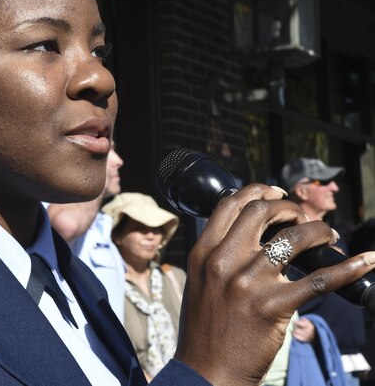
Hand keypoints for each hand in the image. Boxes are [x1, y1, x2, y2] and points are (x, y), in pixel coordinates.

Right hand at [173, 184, 374, 385]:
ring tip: (329, 238)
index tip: (276, 192)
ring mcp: (249, 282)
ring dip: (318, 231)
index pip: (231, 204)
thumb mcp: (200, 280)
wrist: (206, 370)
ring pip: (294, 238)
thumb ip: (219, 253)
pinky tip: (368, 260)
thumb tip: (252, 232)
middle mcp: (224, 260)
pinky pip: (320, 280)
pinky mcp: (274, 306)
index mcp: (204, 251)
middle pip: (262, 212)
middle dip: (289, 208)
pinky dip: (350, 268)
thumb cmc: (205, 327)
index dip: (258, 190)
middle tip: (302, 218)